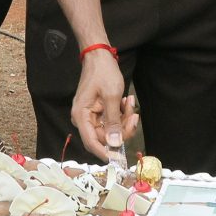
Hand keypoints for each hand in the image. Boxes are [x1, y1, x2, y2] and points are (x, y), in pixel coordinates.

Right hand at [72, 49, 139, 164]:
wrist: (99, 56)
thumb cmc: (102, 72)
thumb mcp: (111, 97)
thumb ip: (113, 121)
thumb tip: (114, 143)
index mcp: (81, 116)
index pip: (91, 142)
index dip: (105, 153)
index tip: (119, 159)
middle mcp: (84, 119)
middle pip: (104, 137)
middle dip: (122, 129)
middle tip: (134, 116)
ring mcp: (92, 116)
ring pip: (111, 130)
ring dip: (124, 119)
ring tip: (129, 102)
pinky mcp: (99, 112)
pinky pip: (112, 121)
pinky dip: (122, 114)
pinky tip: (126, 101)